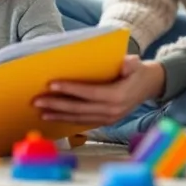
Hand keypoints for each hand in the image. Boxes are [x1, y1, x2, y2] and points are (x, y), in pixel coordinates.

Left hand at [33, 56, 164, 126]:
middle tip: (37, 101)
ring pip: (79, 118)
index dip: (70, 89)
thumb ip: (130, 63)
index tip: (51, 85)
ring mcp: (108, 119)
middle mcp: (111, 111)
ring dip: (58, 115)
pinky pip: (83, 122)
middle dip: (57, 105)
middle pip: (79, 109)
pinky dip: (67, 120)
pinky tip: (54, 117)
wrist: (149, 86)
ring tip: (41, 111)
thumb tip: (124, 62)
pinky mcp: (105, 121)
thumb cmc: (138, 71)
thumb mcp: (137, 64)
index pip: (89, 93)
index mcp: (117, 96)